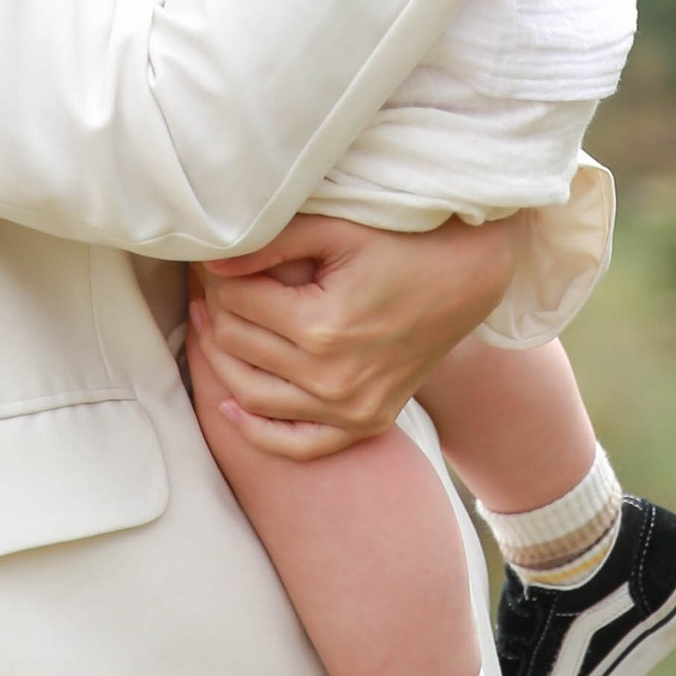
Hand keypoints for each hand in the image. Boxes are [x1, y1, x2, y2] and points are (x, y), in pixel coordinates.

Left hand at [190, 213, 521, 458]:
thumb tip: (212, 264)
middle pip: (239, 348)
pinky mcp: (366, 423)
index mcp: (323, 327)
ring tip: (211, 326)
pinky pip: (299, 444)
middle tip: (208, 286)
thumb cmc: (400, 243)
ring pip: (253, 396)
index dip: (216, 279)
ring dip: (220, 362)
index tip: (212, 261)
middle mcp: (334, 378)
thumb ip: (271, 244)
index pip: (237, 305)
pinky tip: (229, 406)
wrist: (467, 278)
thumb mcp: (337, 230)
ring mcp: (351, 409)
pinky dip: (259, 432)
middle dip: (215, 312)